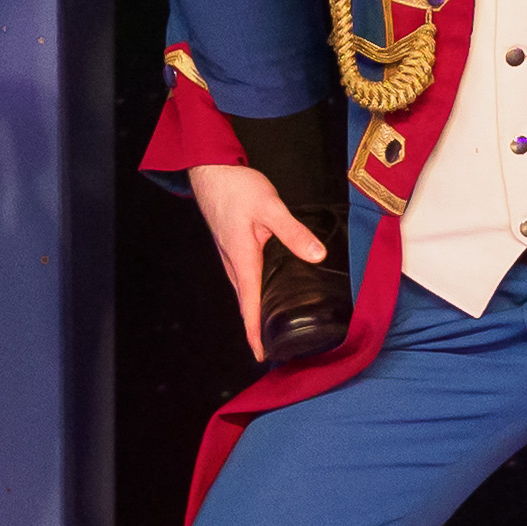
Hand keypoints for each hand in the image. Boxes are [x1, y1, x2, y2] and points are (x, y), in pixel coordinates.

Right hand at [191, 157, 327, 362]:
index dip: (255, 332)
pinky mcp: (231, 247)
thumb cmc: (236, 187)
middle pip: (245, 304)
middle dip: (257, 329)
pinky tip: (265, 293)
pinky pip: (243, 279)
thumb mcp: (270, 206)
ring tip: (270, 329)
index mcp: (242, 259)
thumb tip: (317, 256)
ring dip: (255, 312)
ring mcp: (230, 255)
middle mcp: (233, 263)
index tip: (262, 355)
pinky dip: (253, 294)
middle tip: (273, 350)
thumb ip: (294, 232)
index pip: (249, 306)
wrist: (210, 170)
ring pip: (243, 292)